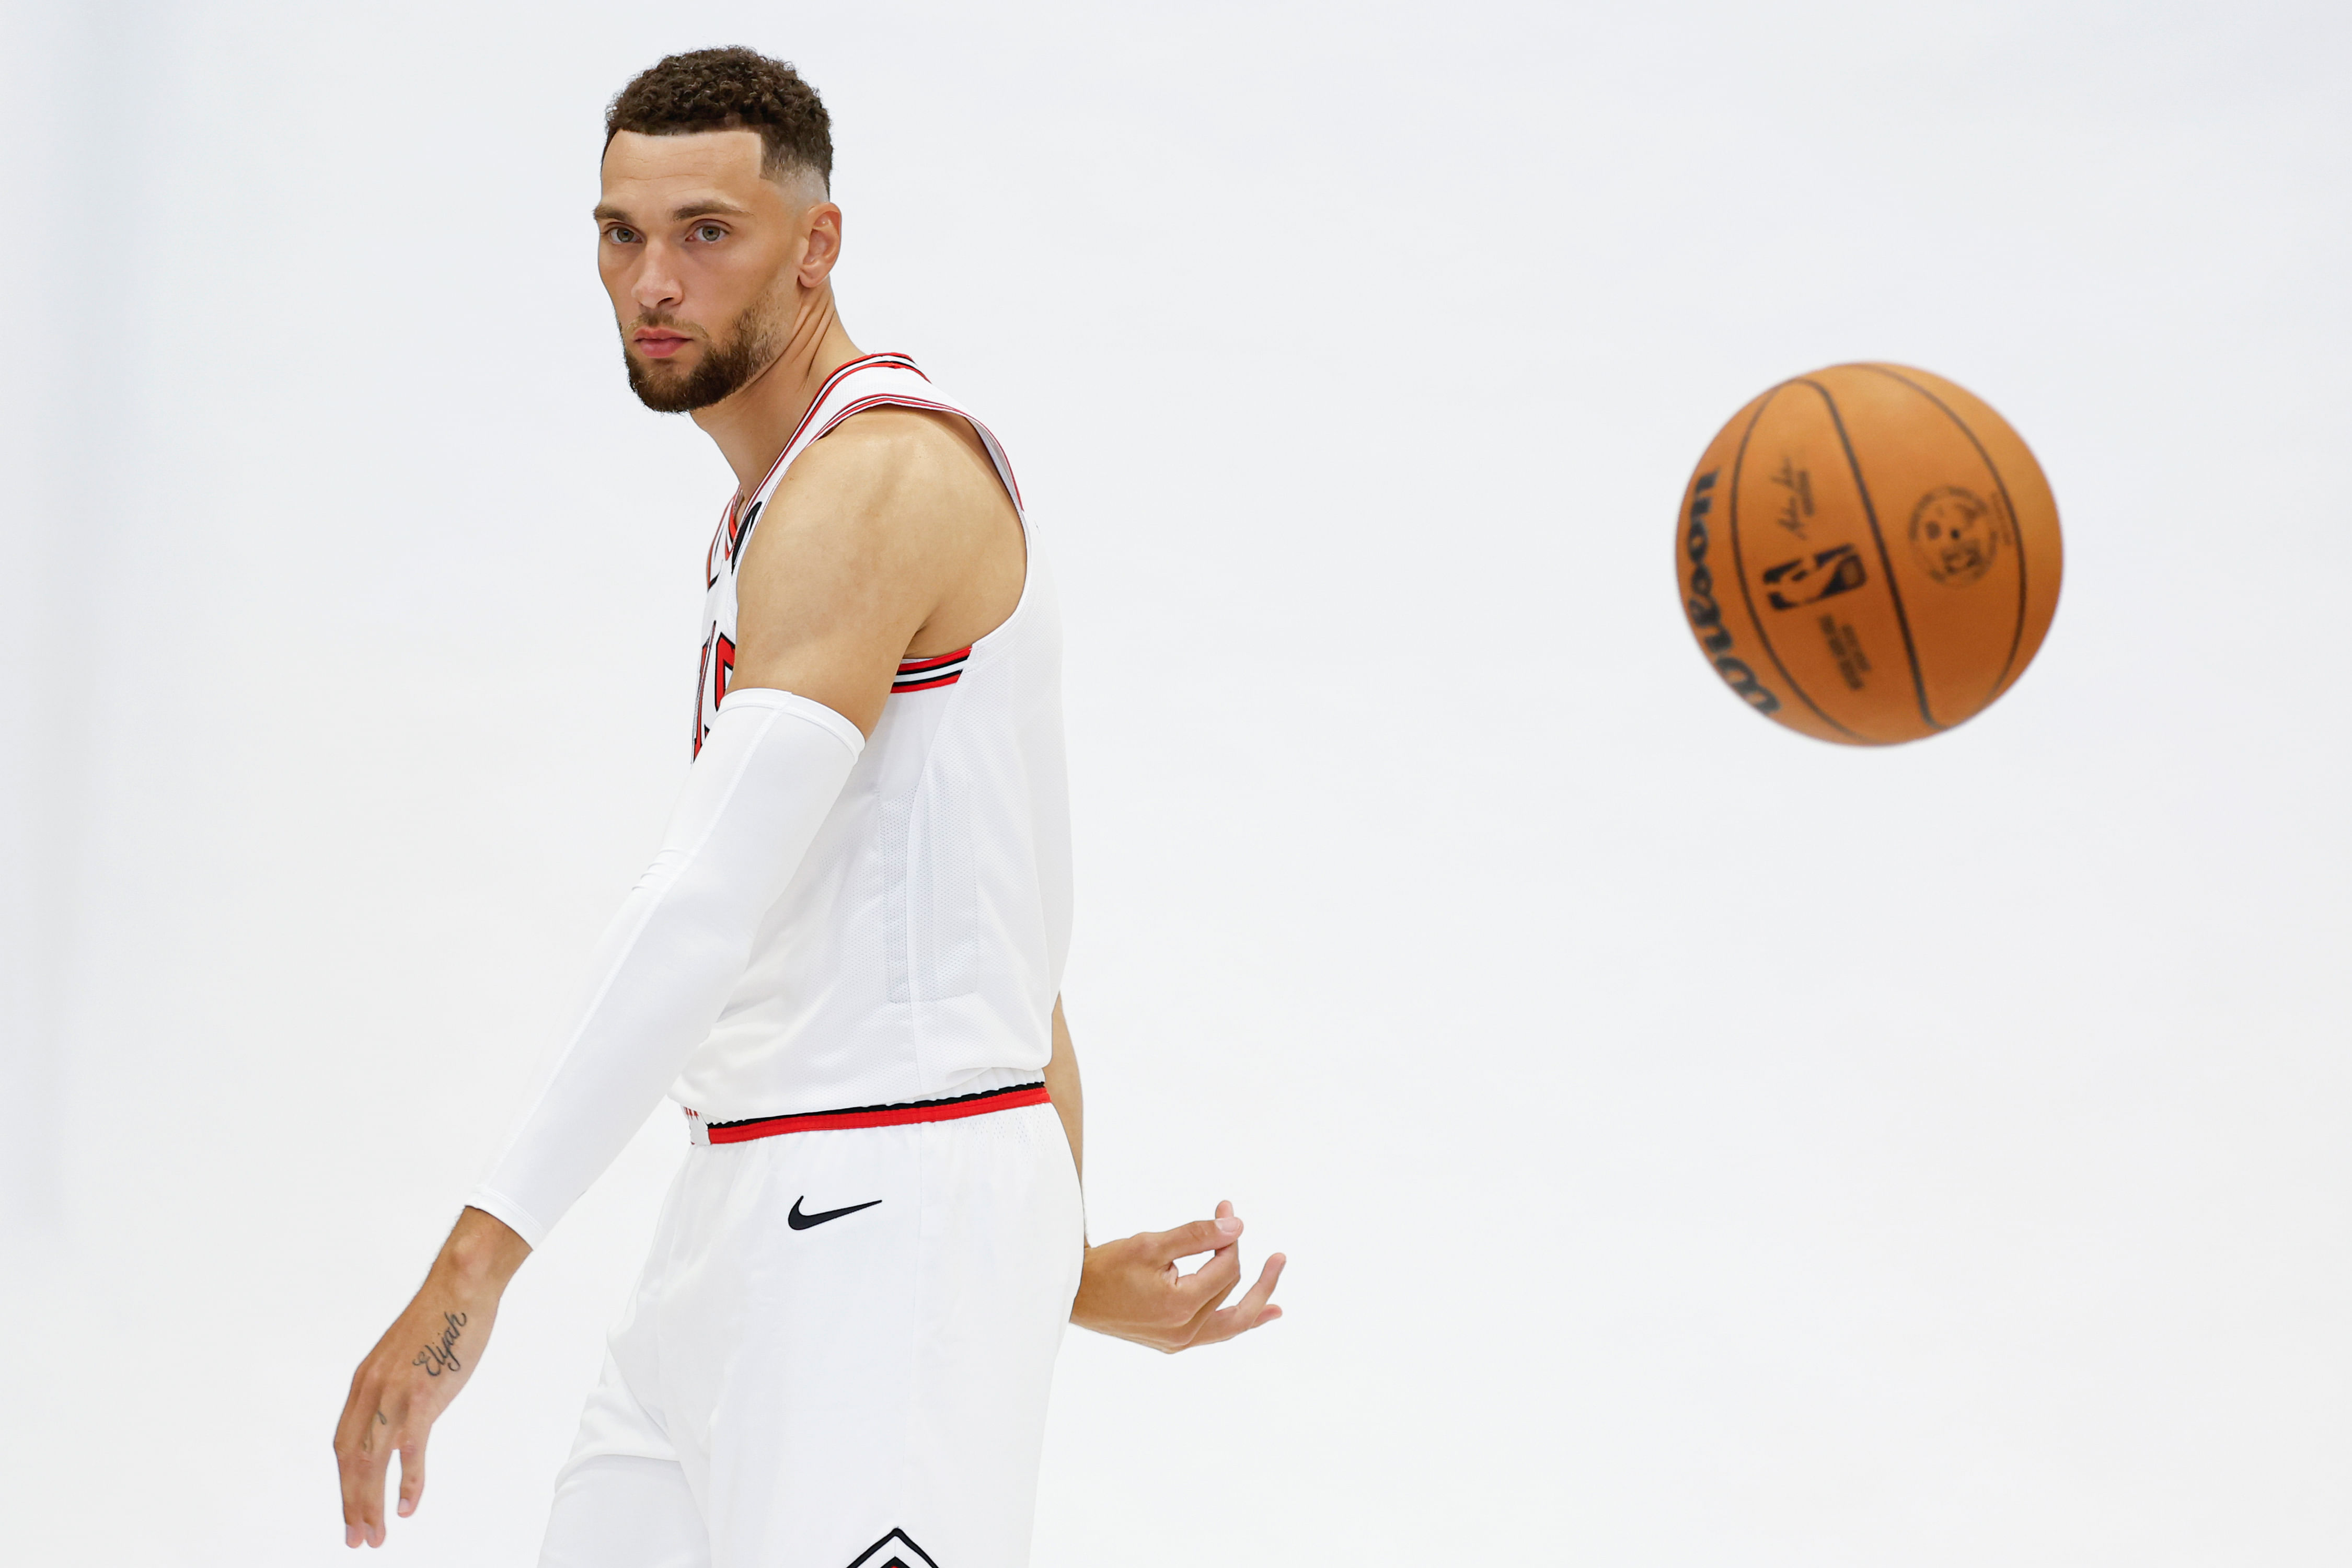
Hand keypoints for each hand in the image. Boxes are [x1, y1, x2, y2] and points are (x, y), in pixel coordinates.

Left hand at [332, 1208, 529, 1547]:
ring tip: (375, 1535)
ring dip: (371, 1504)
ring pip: (373, 1462)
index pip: (344, 1445)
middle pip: (351, 1460)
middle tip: (357, 1540)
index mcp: (365, 1383)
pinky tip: (409, 1506)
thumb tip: (400, 1413)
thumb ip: (395, 1386)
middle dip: (352, 1505)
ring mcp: (396, 1393)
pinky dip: (408, 1482)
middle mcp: (372, 1391)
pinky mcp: (424, 1394)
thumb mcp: (405, 1355)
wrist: (461, 1285)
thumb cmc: (442, 1318)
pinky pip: (411, 1450)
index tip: (351, 1511)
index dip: (345, 1483)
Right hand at [1072, 1199, 1284, 1352]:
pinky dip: (1238, 1323)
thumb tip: (1237, 1225)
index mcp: (1180, 1306)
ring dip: (1257, 1304)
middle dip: (1242, 1259)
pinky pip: (1216, 1334)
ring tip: (1279, 1300)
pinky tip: (1261, 1316)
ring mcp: (1179, 1341)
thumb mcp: (1150, 1243)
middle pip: (1230, 1290)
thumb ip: (1196, 1234)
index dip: (1228, 1236)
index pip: (1225, 1267)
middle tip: (1276, 1253)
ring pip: (1232, 1323)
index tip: (1223, 1209)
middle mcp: (1185, 1330)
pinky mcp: (1172, 1342)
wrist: (1074, 1295)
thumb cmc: (1106, 1267)